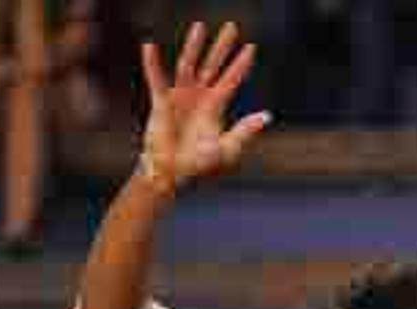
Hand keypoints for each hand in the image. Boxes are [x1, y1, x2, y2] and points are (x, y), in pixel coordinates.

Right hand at [138, 22, 270, 192]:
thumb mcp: (227, 150)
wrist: (172, 174)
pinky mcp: (161, 102)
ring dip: (194, 46)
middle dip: (222, 46)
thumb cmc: (200, 165)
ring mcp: (180, 97)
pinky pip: (156, 79)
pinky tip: (149, 46)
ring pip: (188, 65)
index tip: (252, 47)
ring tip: (200, 26)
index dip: (241, 64)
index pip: (232, 80)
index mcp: (216, 107)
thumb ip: (245, 132)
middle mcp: (199, 97)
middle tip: (232, 26)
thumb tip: (267, 116)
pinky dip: (152, 63)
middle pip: (213, 65)